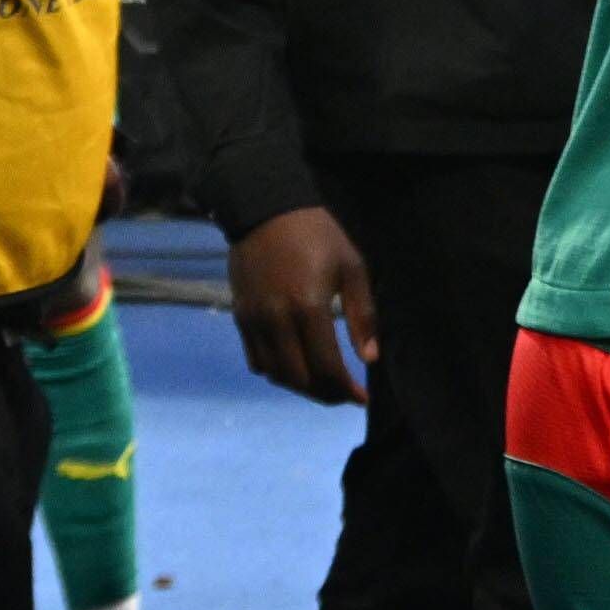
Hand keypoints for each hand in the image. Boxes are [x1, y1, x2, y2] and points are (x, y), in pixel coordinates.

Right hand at [230, 207, 374, 405]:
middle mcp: (276, 321)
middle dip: (325, 394)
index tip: (361, 399)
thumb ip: (362, 314)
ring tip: (323, 384)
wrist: (265, 209)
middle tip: (344, 394)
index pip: (326, 368)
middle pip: (299, 379)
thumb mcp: (351, 266)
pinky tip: (295, 365)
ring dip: (300, 387)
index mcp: (308, 307)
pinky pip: (256, 361)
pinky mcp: (240, 318)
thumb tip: (370, 358)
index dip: (345, 391)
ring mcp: (254, 321)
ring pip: (275, 375)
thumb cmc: (317, 235)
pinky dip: (277, 372)